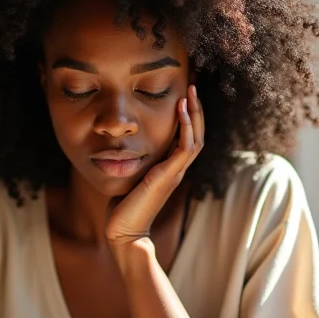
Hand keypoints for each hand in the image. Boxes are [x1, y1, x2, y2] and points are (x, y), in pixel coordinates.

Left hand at [105, 85, 203, 251]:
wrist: (124, 232)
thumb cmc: (123, 209)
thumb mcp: (130, 178)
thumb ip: (133, 164)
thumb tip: (122, 148)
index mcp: (169, 169)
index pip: (186, 138)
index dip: (187, 117)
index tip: (183, 94)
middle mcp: (176, 170)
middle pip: (197, 134)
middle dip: (196, 109)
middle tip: (193, 85)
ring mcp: (175, 173)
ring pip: (195, 138)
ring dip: (194, 113)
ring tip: (191, 91)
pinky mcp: (169, 175)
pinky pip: (185, 146)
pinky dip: (186, 126)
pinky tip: (182, 109)